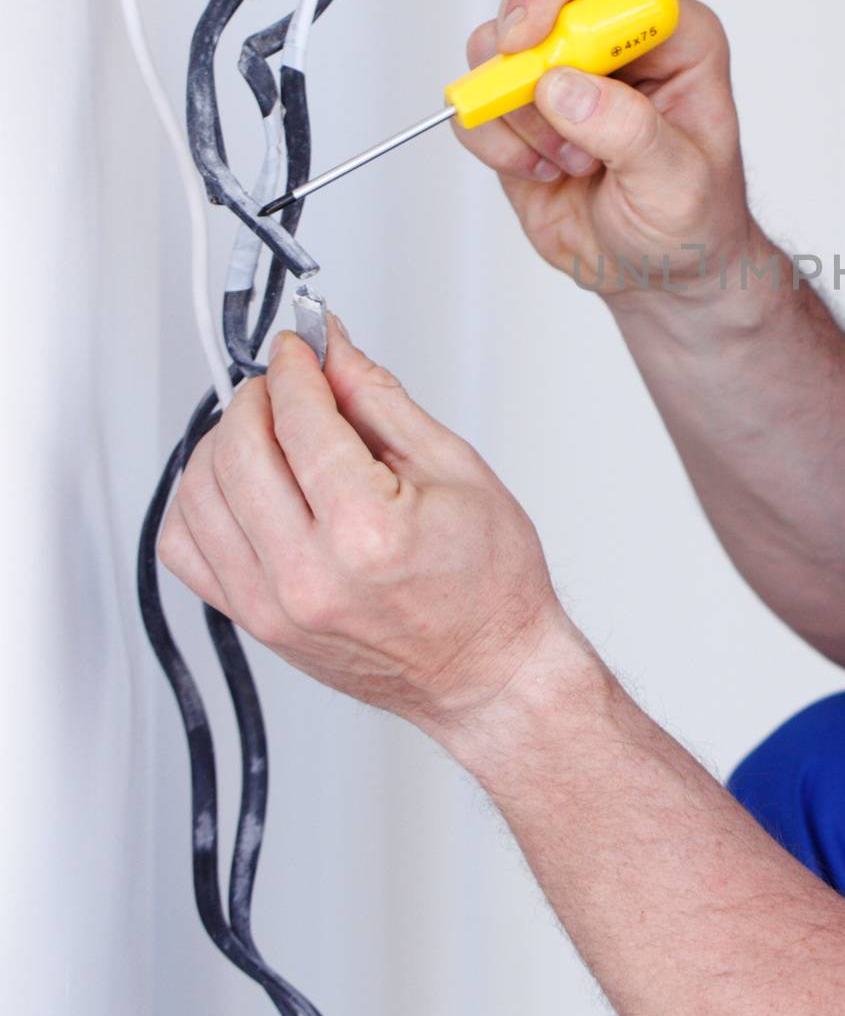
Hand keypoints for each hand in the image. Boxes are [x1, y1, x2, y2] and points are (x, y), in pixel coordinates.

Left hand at [157, 321, 565, 735]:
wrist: (486, 669)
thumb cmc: (490, 583)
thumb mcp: (454, 469)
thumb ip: (379, 401)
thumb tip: (333, 351)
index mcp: (367, 532)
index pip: (298, 419)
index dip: (297, 365)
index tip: (303, 345)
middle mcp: (307, 575)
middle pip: (237, 450)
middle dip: (258, 396)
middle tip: (289, 381)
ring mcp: (270, 607)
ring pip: (198, 494)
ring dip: (224, 442)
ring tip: (268, 430)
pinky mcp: (253, 624)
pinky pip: (184, 547)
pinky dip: (199, 500)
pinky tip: (242, 483)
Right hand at [456, 0, 756, 302]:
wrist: (658, 275)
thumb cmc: (690, 222)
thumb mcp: (679, 183)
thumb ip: (630, 131)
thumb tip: (562, 87)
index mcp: (674, 38)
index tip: (530, 38)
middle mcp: (614, 42)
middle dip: (520, 47)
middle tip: (530, 97)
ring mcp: (562, 71)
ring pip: (495, 45)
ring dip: (517, 110)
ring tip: (568, 161)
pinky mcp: (521, 110)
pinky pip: (474, 100)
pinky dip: (495, 141)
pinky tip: (542, 172)